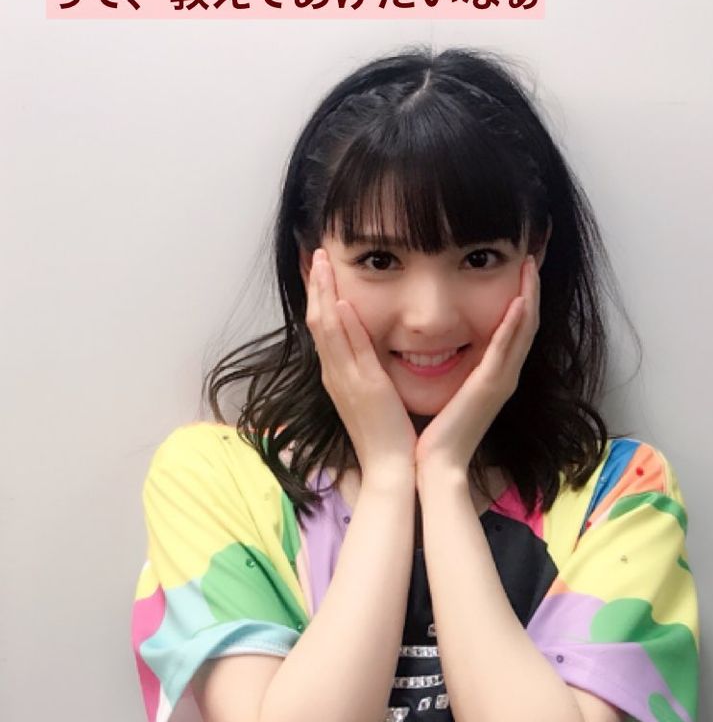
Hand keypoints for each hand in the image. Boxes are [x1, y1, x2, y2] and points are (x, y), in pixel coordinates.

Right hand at [304, 248, 417, 480]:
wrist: (389, 468)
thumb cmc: (385, 435)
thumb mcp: (371, 395)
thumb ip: (366, 370)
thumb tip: (366, 349)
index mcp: (338, 375)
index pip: (322, 326)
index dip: (318, 296)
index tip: (318, 269)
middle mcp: (335, 374)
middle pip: (317, 321)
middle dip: (316, 286)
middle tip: (315, 254)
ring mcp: (345, 381)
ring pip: (326, 329)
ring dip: (323, 294)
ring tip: (322, 263)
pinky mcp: (363, 388)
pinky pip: (348, 353)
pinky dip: (342, 327)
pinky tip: (341, 304)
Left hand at [414, 256, 540, 479]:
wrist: (436, 464)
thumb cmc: (436, 432)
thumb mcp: (449, 391)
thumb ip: (454, 370)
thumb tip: (440, 346)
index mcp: (494, 375)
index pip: (514, 329)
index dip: (522, 298)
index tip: (519, 269)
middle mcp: (504, 375)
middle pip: (527, 324)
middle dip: (531, 290)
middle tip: (532, 257)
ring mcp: (501, 381)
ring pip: (524, 331)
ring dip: (529, 296)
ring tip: (531, 266)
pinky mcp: (491, 387)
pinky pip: (506, 349)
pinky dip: (515, 324)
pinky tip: (520, 300)